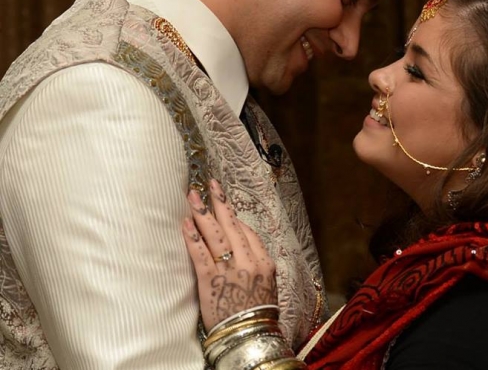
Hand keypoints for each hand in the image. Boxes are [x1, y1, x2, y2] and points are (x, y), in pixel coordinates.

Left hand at [182, 180, 276, 331]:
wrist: (251, 339)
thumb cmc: (258, 317)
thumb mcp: (267, 289)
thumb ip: (258, 268)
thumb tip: (246, 252)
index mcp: (265, 264)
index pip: (249, 233)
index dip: (235, 219)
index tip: (225, 208)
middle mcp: (249, 262)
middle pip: (232, 226)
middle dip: (219, 203)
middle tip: (209, 184)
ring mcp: (230, 270)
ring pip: (216, 234)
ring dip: (203, 212)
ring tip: (193, 196)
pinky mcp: (210, 281)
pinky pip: (200, 253)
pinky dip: (192, 237)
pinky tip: (185, 223)